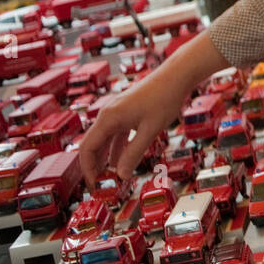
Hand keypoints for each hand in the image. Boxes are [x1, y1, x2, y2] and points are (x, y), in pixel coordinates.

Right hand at [80, 31, 229, 182]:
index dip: (89, 170)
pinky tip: (121, 164)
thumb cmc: (164, 100)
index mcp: (108, 119)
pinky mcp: (125, 113)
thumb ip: (134, 153)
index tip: (95, 187)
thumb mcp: (150, 131)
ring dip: (106, 160)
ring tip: (112, 180)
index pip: (88, 149)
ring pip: (104, 141)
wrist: (175, 76)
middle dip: (95, 168)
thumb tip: (121, 176)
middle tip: (102, 187)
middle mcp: (107, 115)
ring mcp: (115, 113)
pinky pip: (115, 135)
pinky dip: (116, 150)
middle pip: (92, 146)